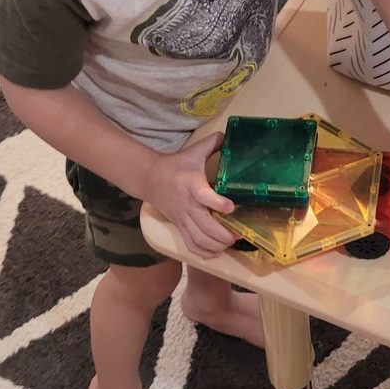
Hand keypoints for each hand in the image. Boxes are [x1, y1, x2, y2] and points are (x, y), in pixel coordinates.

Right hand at [141, 133, 237, 259]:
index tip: (231, 207)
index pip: (204, 196)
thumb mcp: (195, 151)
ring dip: (216, 245)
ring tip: (231, 243)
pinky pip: (190, 245)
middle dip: (223, 234)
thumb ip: (214, 143)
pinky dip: (203, 253)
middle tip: (238, 234)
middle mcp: (188, 205)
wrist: (150, 178)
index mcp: (192, 185)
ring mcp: (183, 219)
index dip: (218, 203)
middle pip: (204, 226)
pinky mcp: (179, 227)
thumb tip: (231, 135)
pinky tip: (216, 253)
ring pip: (198, 239)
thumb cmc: (177, 164)